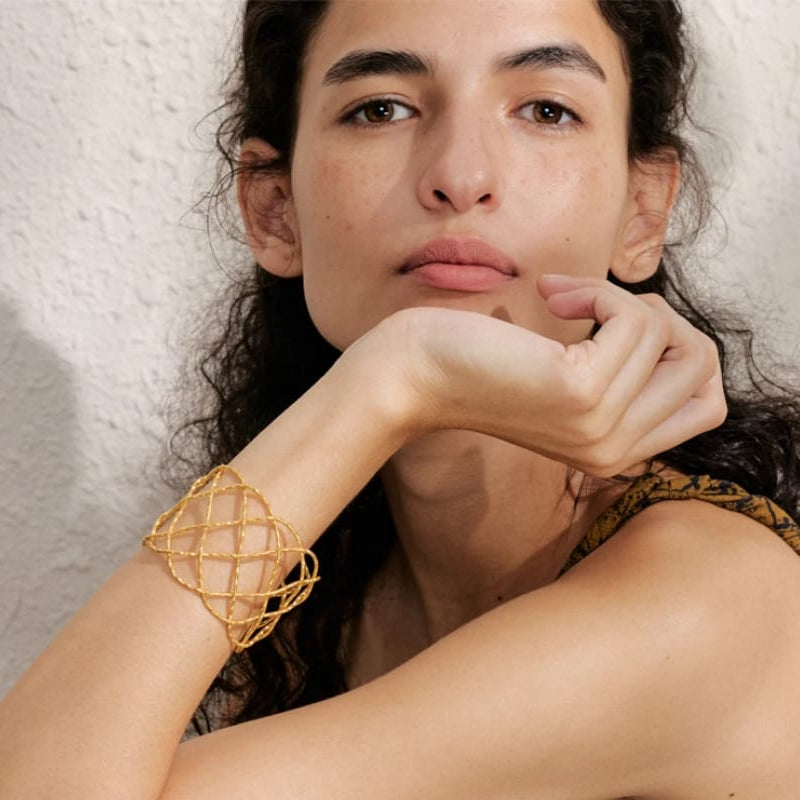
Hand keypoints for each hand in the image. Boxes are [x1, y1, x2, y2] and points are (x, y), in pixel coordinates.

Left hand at [377, 274, 725, 476]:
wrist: (414, 372)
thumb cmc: (482, 363)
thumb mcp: (566, 380)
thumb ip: (622, 375)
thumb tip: (669, 327)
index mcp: (614, 453)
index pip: (707, 404)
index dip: (684, 351)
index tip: (622, 329)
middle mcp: (614, 451)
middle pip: (703, 366)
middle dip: (661, 317)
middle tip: (599, 307)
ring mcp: (600, 426)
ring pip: (668, 333)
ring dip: (617, 296)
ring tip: (563, 298)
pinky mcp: (581, 392)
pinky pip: (635, 319)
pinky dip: (598, 291)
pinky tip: (551, 295)